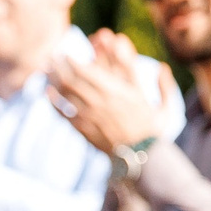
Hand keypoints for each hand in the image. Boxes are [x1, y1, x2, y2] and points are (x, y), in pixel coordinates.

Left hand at [49, 34, 161, 156]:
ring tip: (45, 71)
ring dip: (53, 81)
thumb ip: (164, 84)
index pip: (88, 71)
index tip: (65, 53)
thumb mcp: (166, 106)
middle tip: (49, 57)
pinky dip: (54, 102)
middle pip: (72, 80)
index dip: (72, 61)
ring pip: (65, 95)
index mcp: (118, 91)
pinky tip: (47, 93)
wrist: (138, 157)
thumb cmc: (153, 130)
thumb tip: (163, 66)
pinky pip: (63, 113)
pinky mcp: (83, 129)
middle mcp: (101, 102)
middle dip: (58, 67)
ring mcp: (90, 116)